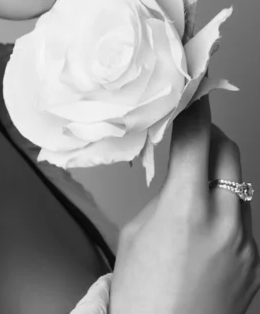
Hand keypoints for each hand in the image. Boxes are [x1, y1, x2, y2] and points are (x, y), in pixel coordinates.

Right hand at [110, 94, 259, 313]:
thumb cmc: (141, 293)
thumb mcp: (139, 231)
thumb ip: (165, 195)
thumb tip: (181, 175)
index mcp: (186, 210)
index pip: (195, 139)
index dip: (194, 110)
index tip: (192, 94)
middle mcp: (224, 223)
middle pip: (228, 152)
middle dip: (211, 137)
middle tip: (194, 137)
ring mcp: (246, 245)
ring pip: (239, 186)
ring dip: (219, 176)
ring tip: (194, 191)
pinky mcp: (256, 264)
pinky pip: (244, 222)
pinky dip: (226, 212)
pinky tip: (205, 231)